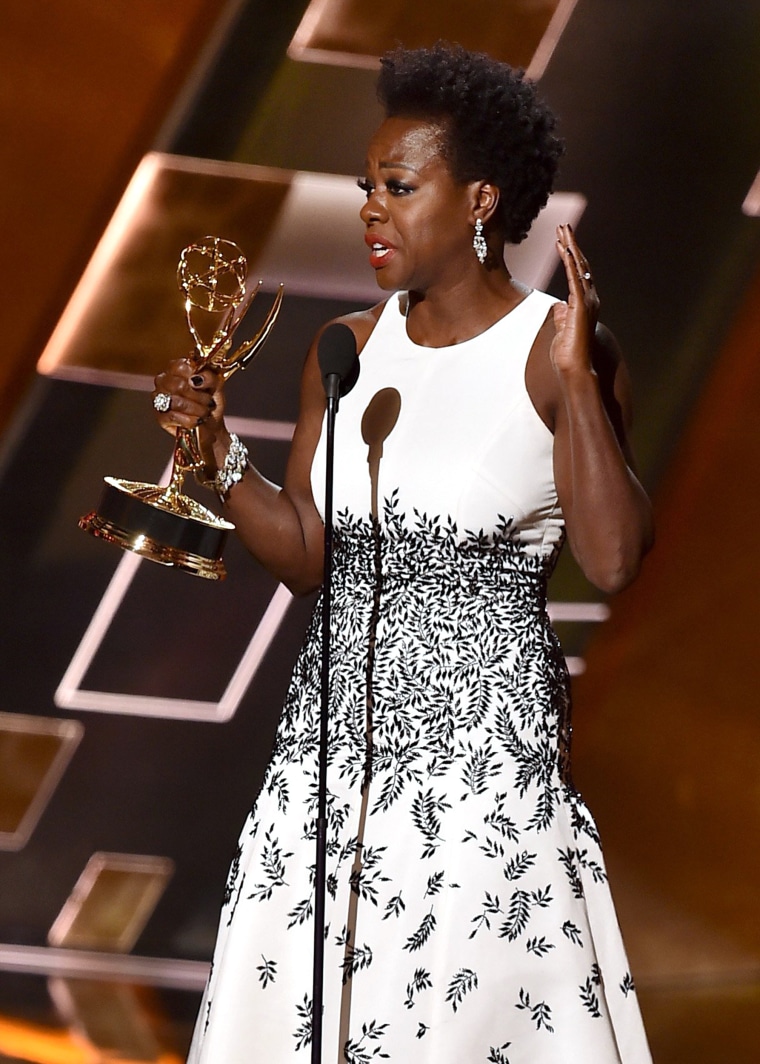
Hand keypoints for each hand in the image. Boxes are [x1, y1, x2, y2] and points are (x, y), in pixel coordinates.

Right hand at [152, 359, 226, 467]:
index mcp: (177, 369)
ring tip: (205, 412)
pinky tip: (197, 420)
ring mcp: (159, 398)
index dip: (194, 375)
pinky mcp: (160, 416)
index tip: (204, 384)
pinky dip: (190, 420)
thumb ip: (209, 376)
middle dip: (198, 397)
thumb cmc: (210, 402)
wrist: (211, 425)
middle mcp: (164, 381)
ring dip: (196, 409)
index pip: (180, 366)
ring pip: (176, 402)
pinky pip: (173, 417)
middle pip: (178, 385)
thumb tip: (196, 379)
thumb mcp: (217, 385)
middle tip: (208, 402)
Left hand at [550, 223, 599, 377]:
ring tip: (562, 230)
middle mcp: (589, 298)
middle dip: (571, 244)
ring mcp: (586, 301)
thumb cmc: (568, 353)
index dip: (570, 255)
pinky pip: (574, 279)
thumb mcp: (561, 328)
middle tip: (563, 226)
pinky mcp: (580, 306)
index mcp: (584, 302)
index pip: (577, 273)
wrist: (575, 367)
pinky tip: (564, 248)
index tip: (561, 240)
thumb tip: (558, 306)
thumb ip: (561, 315)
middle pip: (579, 264)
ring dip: (570, 247)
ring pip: (578, 267)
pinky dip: (569, 262)